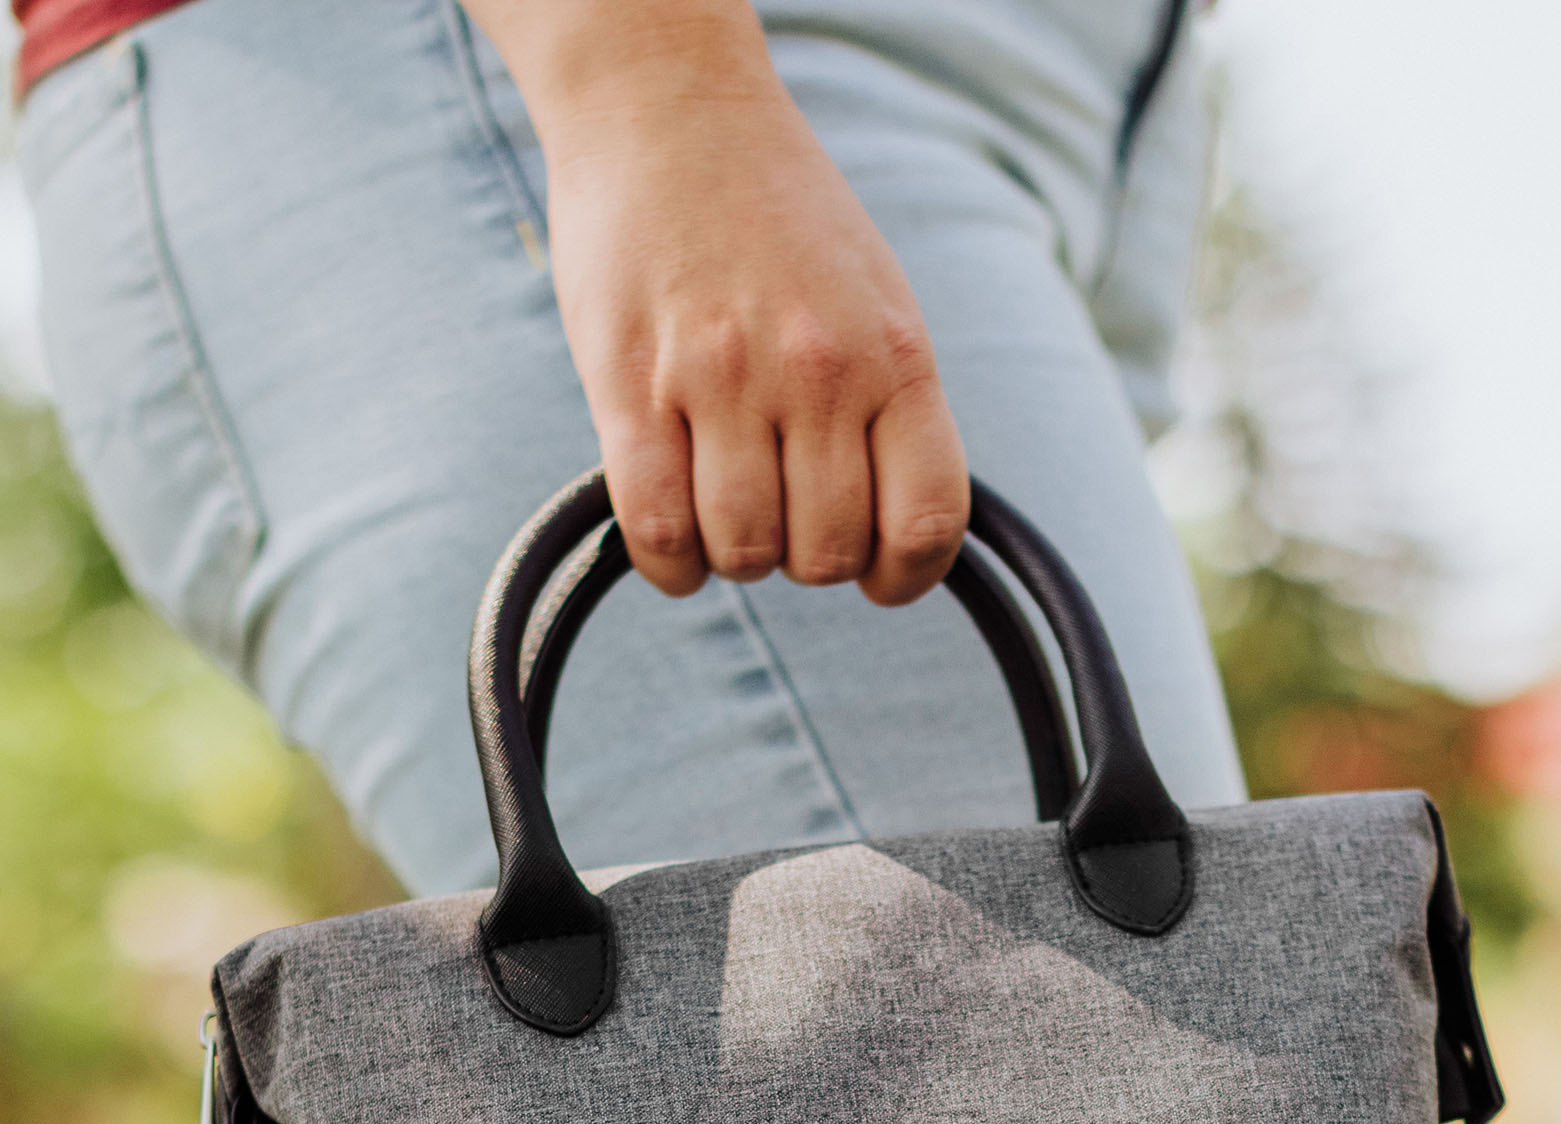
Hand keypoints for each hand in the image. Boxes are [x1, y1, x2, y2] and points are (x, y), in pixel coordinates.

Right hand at [469, 0, 968, 605]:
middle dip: (807, 558)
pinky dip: (672, 565)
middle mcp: (818, 372)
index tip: (879, 575)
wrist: (671, 110)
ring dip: (736, 556)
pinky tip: (675, 545)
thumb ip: (892, 402)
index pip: (928, 522)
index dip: (904, 576)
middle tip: (783, 513)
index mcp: (895, 354)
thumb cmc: (777, 214)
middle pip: (828, 553)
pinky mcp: (632, 385)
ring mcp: (723, 379)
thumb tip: (898, 526)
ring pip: (746, 551)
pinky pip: (660, 531)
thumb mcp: (874, 298)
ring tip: (724, 506)